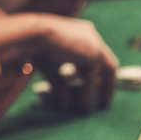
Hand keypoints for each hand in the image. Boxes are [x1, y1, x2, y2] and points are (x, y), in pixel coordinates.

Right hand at [0, 14, 117, 112]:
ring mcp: (95, 43)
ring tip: (98, 106)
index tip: (96, 89)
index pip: (95, 56)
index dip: (96, 74)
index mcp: (81, 34)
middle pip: (107, 63)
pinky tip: (81, 103)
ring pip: (104, 71)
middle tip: (105, 101)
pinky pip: (95, 77)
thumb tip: (65, 104)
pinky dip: (89, 91)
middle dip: (106, 82)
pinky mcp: (95, 52)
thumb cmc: (37, 48)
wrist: (33, 35)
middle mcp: (91, 36)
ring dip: (101, 89)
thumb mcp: (51, 69)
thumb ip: (60, 84)